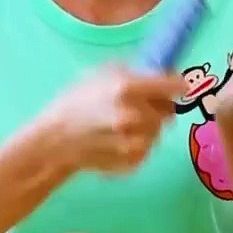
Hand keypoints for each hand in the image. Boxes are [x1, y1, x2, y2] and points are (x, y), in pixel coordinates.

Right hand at [41, 66, 189, 175]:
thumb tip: (161, 72)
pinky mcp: (133, 161)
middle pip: (168, 111)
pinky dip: (139, 145)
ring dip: (149, 127)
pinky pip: (148, 150)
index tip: (176, 86)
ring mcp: (135, 141)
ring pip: (158, 131)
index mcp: (128, 88)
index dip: (177, 85)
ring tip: (125, 125)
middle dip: (159, 107)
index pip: (173, 86)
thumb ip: (132, 70)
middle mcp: (135, 116)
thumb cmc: (75, 101)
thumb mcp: (100, 73)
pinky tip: (119, 140)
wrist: (55, 140)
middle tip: (141, 106)